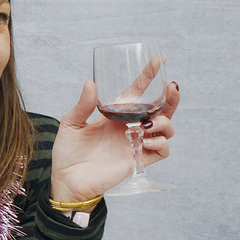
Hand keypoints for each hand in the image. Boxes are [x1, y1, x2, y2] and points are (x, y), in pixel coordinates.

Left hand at [51, 80, 179, 201]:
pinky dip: (161, 143)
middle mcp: (130, 126)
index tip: (158, 59)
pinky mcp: (138, 160)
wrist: (67, 179)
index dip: (149, 76)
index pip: (138, 92)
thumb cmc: (67, 150)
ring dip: (165, 122)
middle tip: (171, 87)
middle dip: (170, 98)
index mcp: (116, 114)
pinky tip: (147, 139)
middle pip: (160, 109)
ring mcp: (136, 143)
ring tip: (150, 123)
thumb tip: (91, 82)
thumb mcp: (71, 123)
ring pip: (166, 128)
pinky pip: (162, 150)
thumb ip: (83, 105)